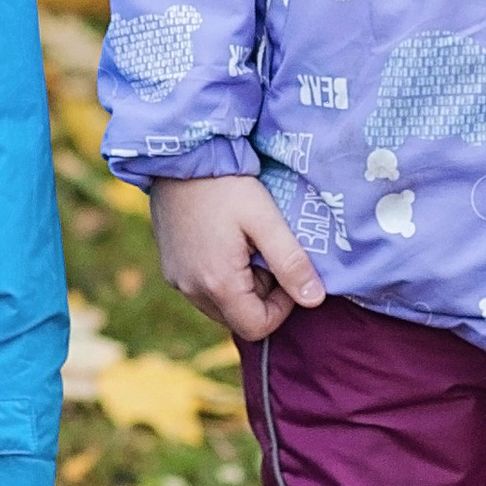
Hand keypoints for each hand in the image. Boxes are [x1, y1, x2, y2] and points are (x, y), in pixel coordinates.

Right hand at [149, 171, 324, 345]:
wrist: (179, 156)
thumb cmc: (226, 185)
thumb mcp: (266, 220)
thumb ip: (292, 263)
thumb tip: (315, 300)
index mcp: (217, 284)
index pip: (258, 328)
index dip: (282, 307)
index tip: (286, 271)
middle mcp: (191, 290)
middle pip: (238, 318)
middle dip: (260, 295)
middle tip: (264, 253)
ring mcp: (176, 279)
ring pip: (220, 305)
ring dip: (240, 287)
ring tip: (245, 246)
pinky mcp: (170, 267)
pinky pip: (201, 289)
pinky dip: (219, 277)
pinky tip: (224, 242)